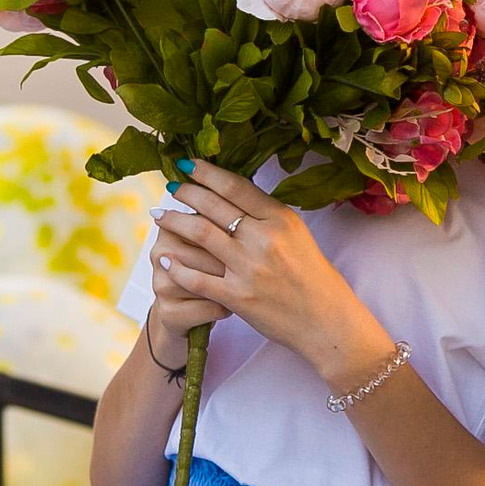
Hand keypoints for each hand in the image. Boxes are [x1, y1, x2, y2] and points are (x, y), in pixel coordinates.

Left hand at [152, 160, 396, 391]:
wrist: (325, 321)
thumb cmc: (313, 275)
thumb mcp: (297, 233)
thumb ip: (266, 215)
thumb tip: (232, 194)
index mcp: (280, 218)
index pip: (236, 186)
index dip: (207, 173)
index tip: (188, 165)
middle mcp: (263, 238)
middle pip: (213, 206)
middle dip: (186, 193)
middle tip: (170, 187)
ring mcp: (248, 268)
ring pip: (200, 235)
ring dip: (174, 222)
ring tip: (159, 215)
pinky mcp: (237, 297)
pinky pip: (197, 278)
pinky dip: (178, 267)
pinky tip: (166, 260)